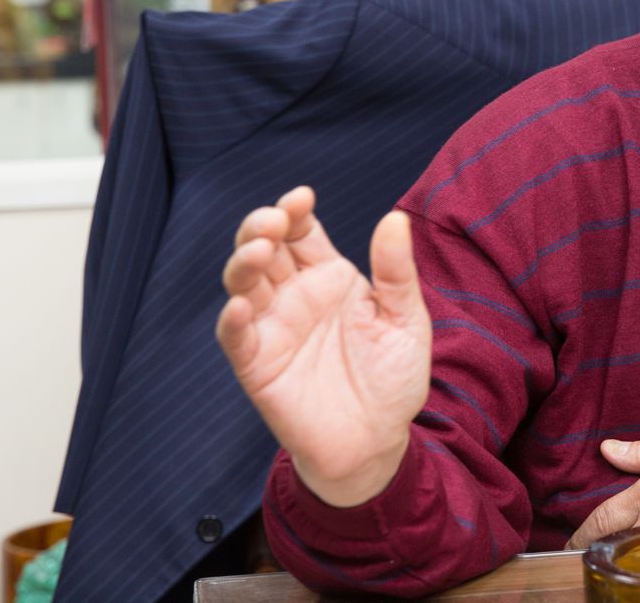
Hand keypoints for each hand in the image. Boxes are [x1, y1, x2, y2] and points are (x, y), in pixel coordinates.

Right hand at [216, 188, 431, 506]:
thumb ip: (397, 272)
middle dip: (260, 227)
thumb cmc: (393, 378)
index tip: (300, 197)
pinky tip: (241, 306)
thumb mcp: (406, 320)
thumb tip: (395, 217)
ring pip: (242, 283)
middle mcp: (294, 295)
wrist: (378, 441)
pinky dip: (233, 320)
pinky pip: (235, 337)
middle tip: (273, 222)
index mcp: (329, 276)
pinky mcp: (256, 365)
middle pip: (264, 247)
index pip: (301, 230)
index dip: (294, 211)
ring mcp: (273, 328)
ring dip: (243, 263)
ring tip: (259, 251)